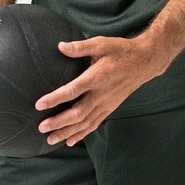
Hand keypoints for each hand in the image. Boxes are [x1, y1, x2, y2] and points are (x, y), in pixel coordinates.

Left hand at [34, 36, 166, 146]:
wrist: (145, 62)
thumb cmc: (121, 51)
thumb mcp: (101, 44)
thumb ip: (80, 47)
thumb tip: (60, 46)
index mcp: (97, 77)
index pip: (72, 91)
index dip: (55, 99)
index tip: (39, 105)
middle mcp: (101, 94)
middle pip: (77, 114)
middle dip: (59, 123)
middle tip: (41, 128)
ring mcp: (106, 103)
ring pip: (85, 123)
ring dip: (67, 132)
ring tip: (51, 139)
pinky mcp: (110, 108)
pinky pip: (94, 124)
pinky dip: (82, 134)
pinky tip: (69, 141)